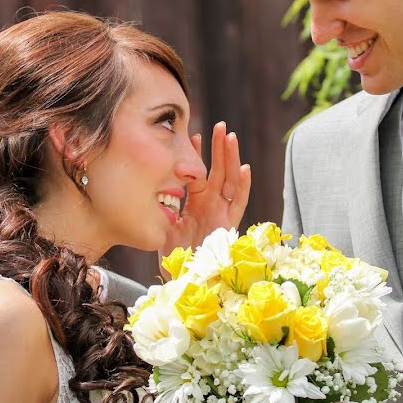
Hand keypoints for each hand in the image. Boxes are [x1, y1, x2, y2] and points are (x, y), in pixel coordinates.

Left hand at [161, 122, 250, 262]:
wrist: (183, 277)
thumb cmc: (173, 254)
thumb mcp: (164, 223)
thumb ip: (164, 205)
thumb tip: (157, 185)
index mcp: (197, 202)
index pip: (199, 172)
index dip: (198, 154)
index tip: (194, 134)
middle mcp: (212, 204)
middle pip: (219, 170)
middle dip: (220, 148)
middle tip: (220, 125)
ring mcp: (222, 212)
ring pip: (231, 180)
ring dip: (232, 158)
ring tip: (231, 137)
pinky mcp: (230, 224)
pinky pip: (239, 202)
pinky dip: (243, 185)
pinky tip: (245, 168)